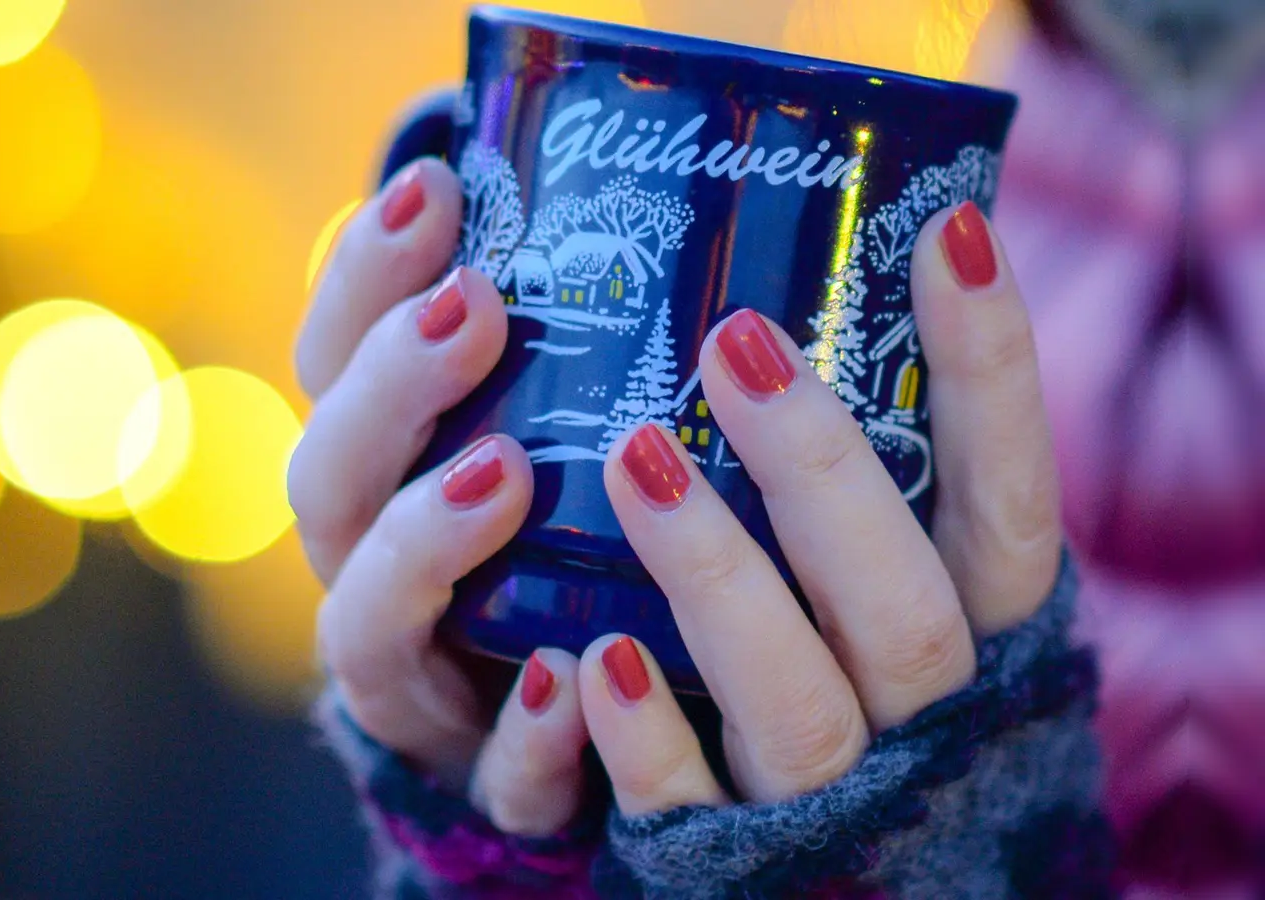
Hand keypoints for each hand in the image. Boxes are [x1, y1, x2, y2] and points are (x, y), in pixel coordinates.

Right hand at [292, 159, 588, 836]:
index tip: (435, 189)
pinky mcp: (486, 775)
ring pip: (368, 625)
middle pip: (328, 479)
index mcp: (378, 468)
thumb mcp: (556, 425)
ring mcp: (416, 679)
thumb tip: (625, 185)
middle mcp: (370, 567)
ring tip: (503, 474)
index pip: (334, 361)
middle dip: (388, 390)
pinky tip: (573, 677)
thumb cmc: (565, 535)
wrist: (568, 728)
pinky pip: (488, 770)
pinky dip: (523, 731)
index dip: (363, 278)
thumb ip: (571, 339)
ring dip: (423, 544)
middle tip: (476, 308)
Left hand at [583, 202, 1061, 810]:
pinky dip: (646, 741)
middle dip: (823, 471)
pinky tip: (596, 659)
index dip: (993, 374)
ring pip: (799, 704)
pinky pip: (689, 810)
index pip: (1008, 500)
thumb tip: (790, 282)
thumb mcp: (883, 576)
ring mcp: (829, 795)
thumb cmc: (844, 674)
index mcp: (975, 633)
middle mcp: (921, 716)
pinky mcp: (727, 856)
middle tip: (735, 338)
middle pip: (904, 605)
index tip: (950, 230)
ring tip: (636, 456)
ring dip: (721, 580)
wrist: (834, 867)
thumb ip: (866, 478)